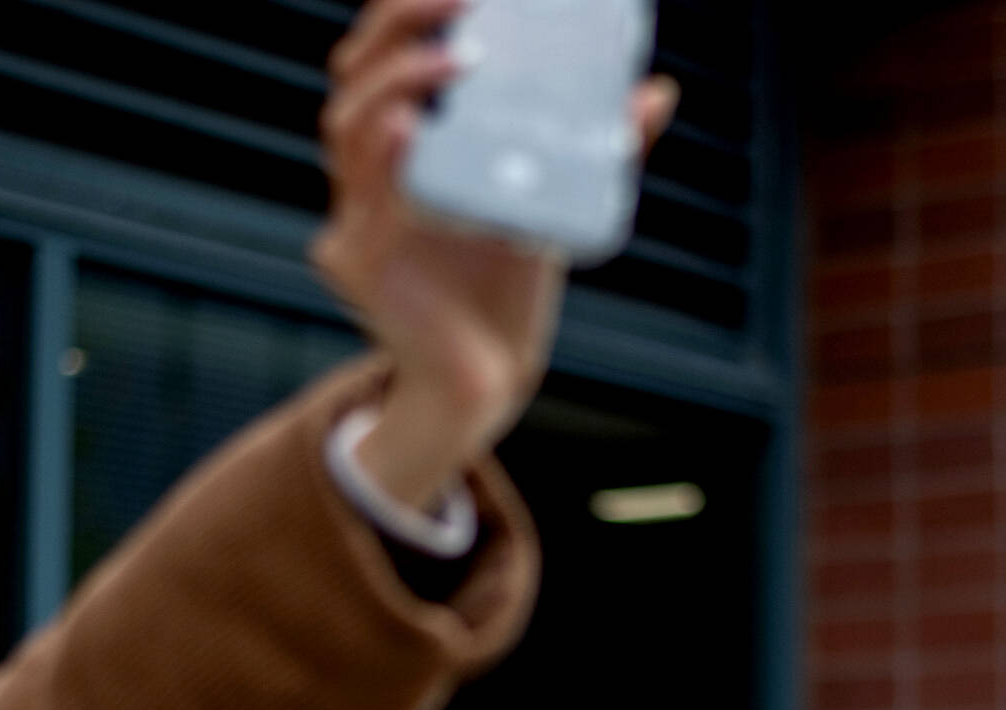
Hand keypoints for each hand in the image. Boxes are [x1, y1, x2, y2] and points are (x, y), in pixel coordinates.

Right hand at [314, 0, 678, 504]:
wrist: (487, 376)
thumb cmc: (508, 283)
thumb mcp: (549, 201)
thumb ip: (594, 149)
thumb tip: (656, 92)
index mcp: (402, 145)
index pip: (380, 58)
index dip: (405, 13)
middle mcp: (367, 175)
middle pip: (353, 80)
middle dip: (397, 29)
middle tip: (458, 6)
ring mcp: (357, 219)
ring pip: (349, 131)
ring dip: (397, 83)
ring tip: (455, 61)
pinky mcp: (362, 269)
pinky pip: (364, 208)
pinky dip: (386, 163)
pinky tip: (409, 130)